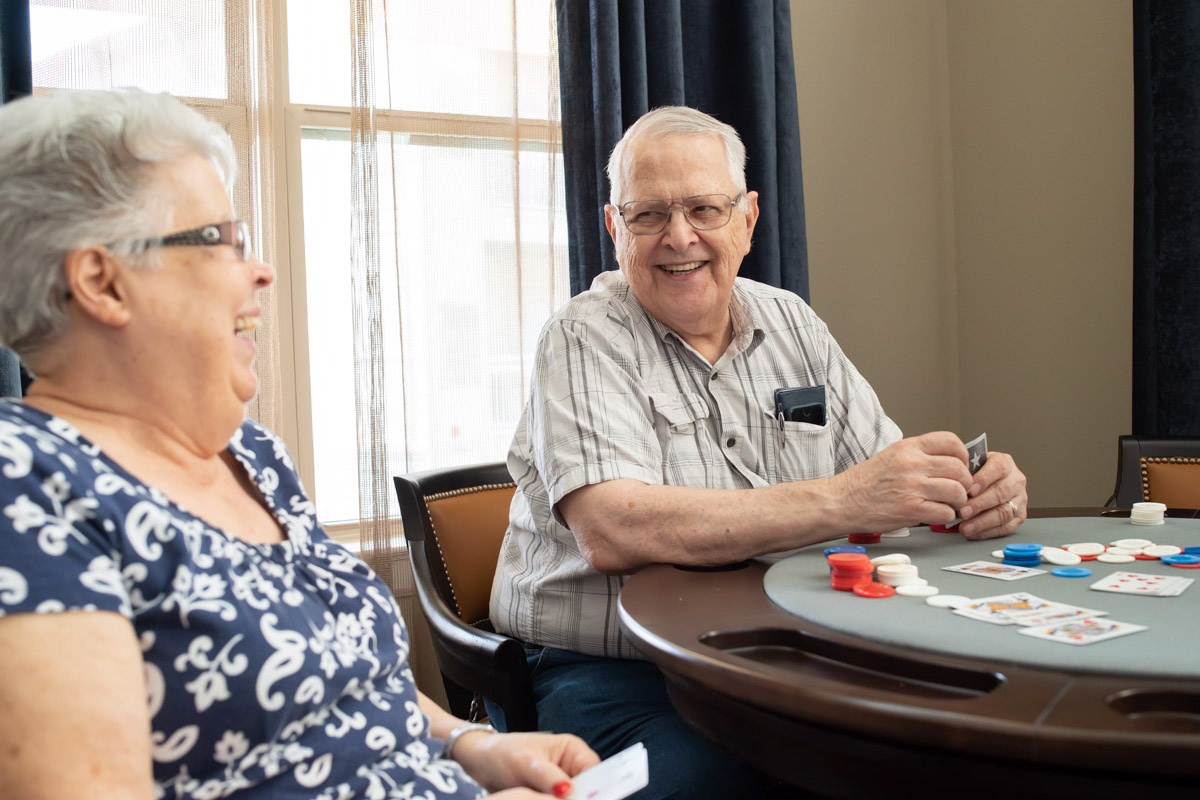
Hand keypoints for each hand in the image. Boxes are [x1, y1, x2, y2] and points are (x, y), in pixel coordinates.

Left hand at [453, 730, 599, 795]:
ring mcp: (561, 785)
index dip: (595, 789)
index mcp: (572, 750)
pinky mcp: (550, 799)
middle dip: (579, 798)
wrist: (480, 764)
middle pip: (587, 790)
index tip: (584, 798)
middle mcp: (571, 768)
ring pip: (573, 799)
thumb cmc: (503, 754)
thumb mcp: (525, 763)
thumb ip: (548, 777)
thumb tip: (568, 790)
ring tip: (544, 799)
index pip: (595, 772)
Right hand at [833, 432, 972, 531]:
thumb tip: (948, 463)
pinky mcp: (911, 509)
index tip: (961, 466)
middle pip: (959, 469)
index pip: (951, 442)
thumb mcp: (892, 456)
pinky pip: (946, 512)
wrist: (842, 501)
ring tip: (948, 504)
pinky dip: (945, 517)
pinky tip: (935, 515)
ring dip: (957, 501)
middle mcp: (912, 464)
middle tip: (958, 490)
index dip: (963, 456)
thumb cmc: (864, 482)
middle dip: (964, 483)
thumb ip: (919, 456)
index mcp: (908, 447)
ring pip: (957, 491)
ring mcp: (912, 486)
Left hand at [957, 451, 1027, 539]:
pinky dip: (988, 532)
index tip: (969, 490)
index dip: (983, 479)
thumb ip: (964, 471)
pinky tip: (973, 534)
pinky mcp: (1020, 515)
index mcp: (1004, 462)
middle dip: (979, 504)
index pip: (997, 468)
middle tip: (962, 513)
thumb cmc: (976, 473)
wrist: (987, 481)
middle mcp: (1016, 480)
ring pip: (1004, 512)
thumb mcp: (971, 465)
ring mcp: (1020, 498)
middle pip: (1000, 492)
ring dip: (983, 522)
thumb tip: (952, 484)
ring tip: (965, 528)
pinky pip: (1006, 527)